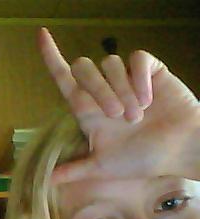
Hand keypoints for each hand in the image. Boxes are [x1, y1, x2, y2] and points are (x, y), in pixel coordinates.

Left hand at [39, 27, 199, 183]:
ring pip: (110, 64)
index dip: (51, 56)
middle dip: (97, 89)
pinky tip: (150, 99)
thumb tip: (45, 181)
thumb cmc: (141, 159)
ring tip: (137, 115)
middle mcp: (103, 90)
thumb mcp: (102, 167)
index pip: (64, 78)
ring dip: (122, 90)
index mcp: (87, 109)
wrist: (178, 151)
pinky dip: (140, 79)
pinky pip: (136, 59)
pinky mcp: (149, 70)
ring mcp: (125, 78)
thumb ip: (74, 170)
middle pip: (83, 67)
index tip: (42, 35)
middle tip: (117, 116)